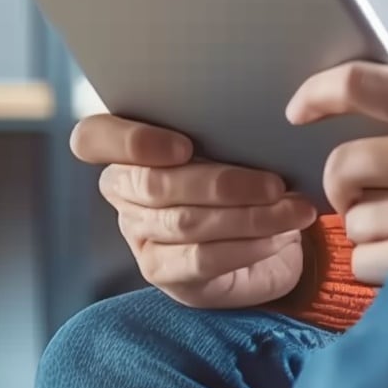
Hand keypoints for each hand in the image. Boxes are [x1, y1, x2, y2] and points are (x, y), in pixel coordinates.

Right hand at [74, 113, 321, 309]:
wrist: (266, 233)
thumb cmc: (246, 171)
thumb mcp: (235, 142)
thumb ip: (226, 128)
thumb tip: (258, 116)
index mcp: (127, 144)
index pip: (93, 138)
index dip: (130, 142)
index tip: (185, 146)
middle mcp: (123, 189)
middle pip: (152, 184)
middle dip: (220, 184)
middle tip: (275, 183)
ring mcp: (138, 233)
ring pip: (184, 222)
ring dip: (248, 216)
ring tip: (294, 209)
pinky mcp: (160, 271)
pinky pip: (201, 258)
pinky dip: (247, 245)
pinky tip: (280, 235)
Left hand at [288, 64, 387, 285]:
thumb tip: (363, 119)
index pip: (361, 83)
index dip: (316, 94)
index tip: (298, 109)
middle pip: (340, 166)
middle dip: (343, 187)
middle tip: (365, 195)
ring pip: (352, 224)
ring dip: (370, 232)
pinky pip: (369, 266)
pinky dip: (384, 269)